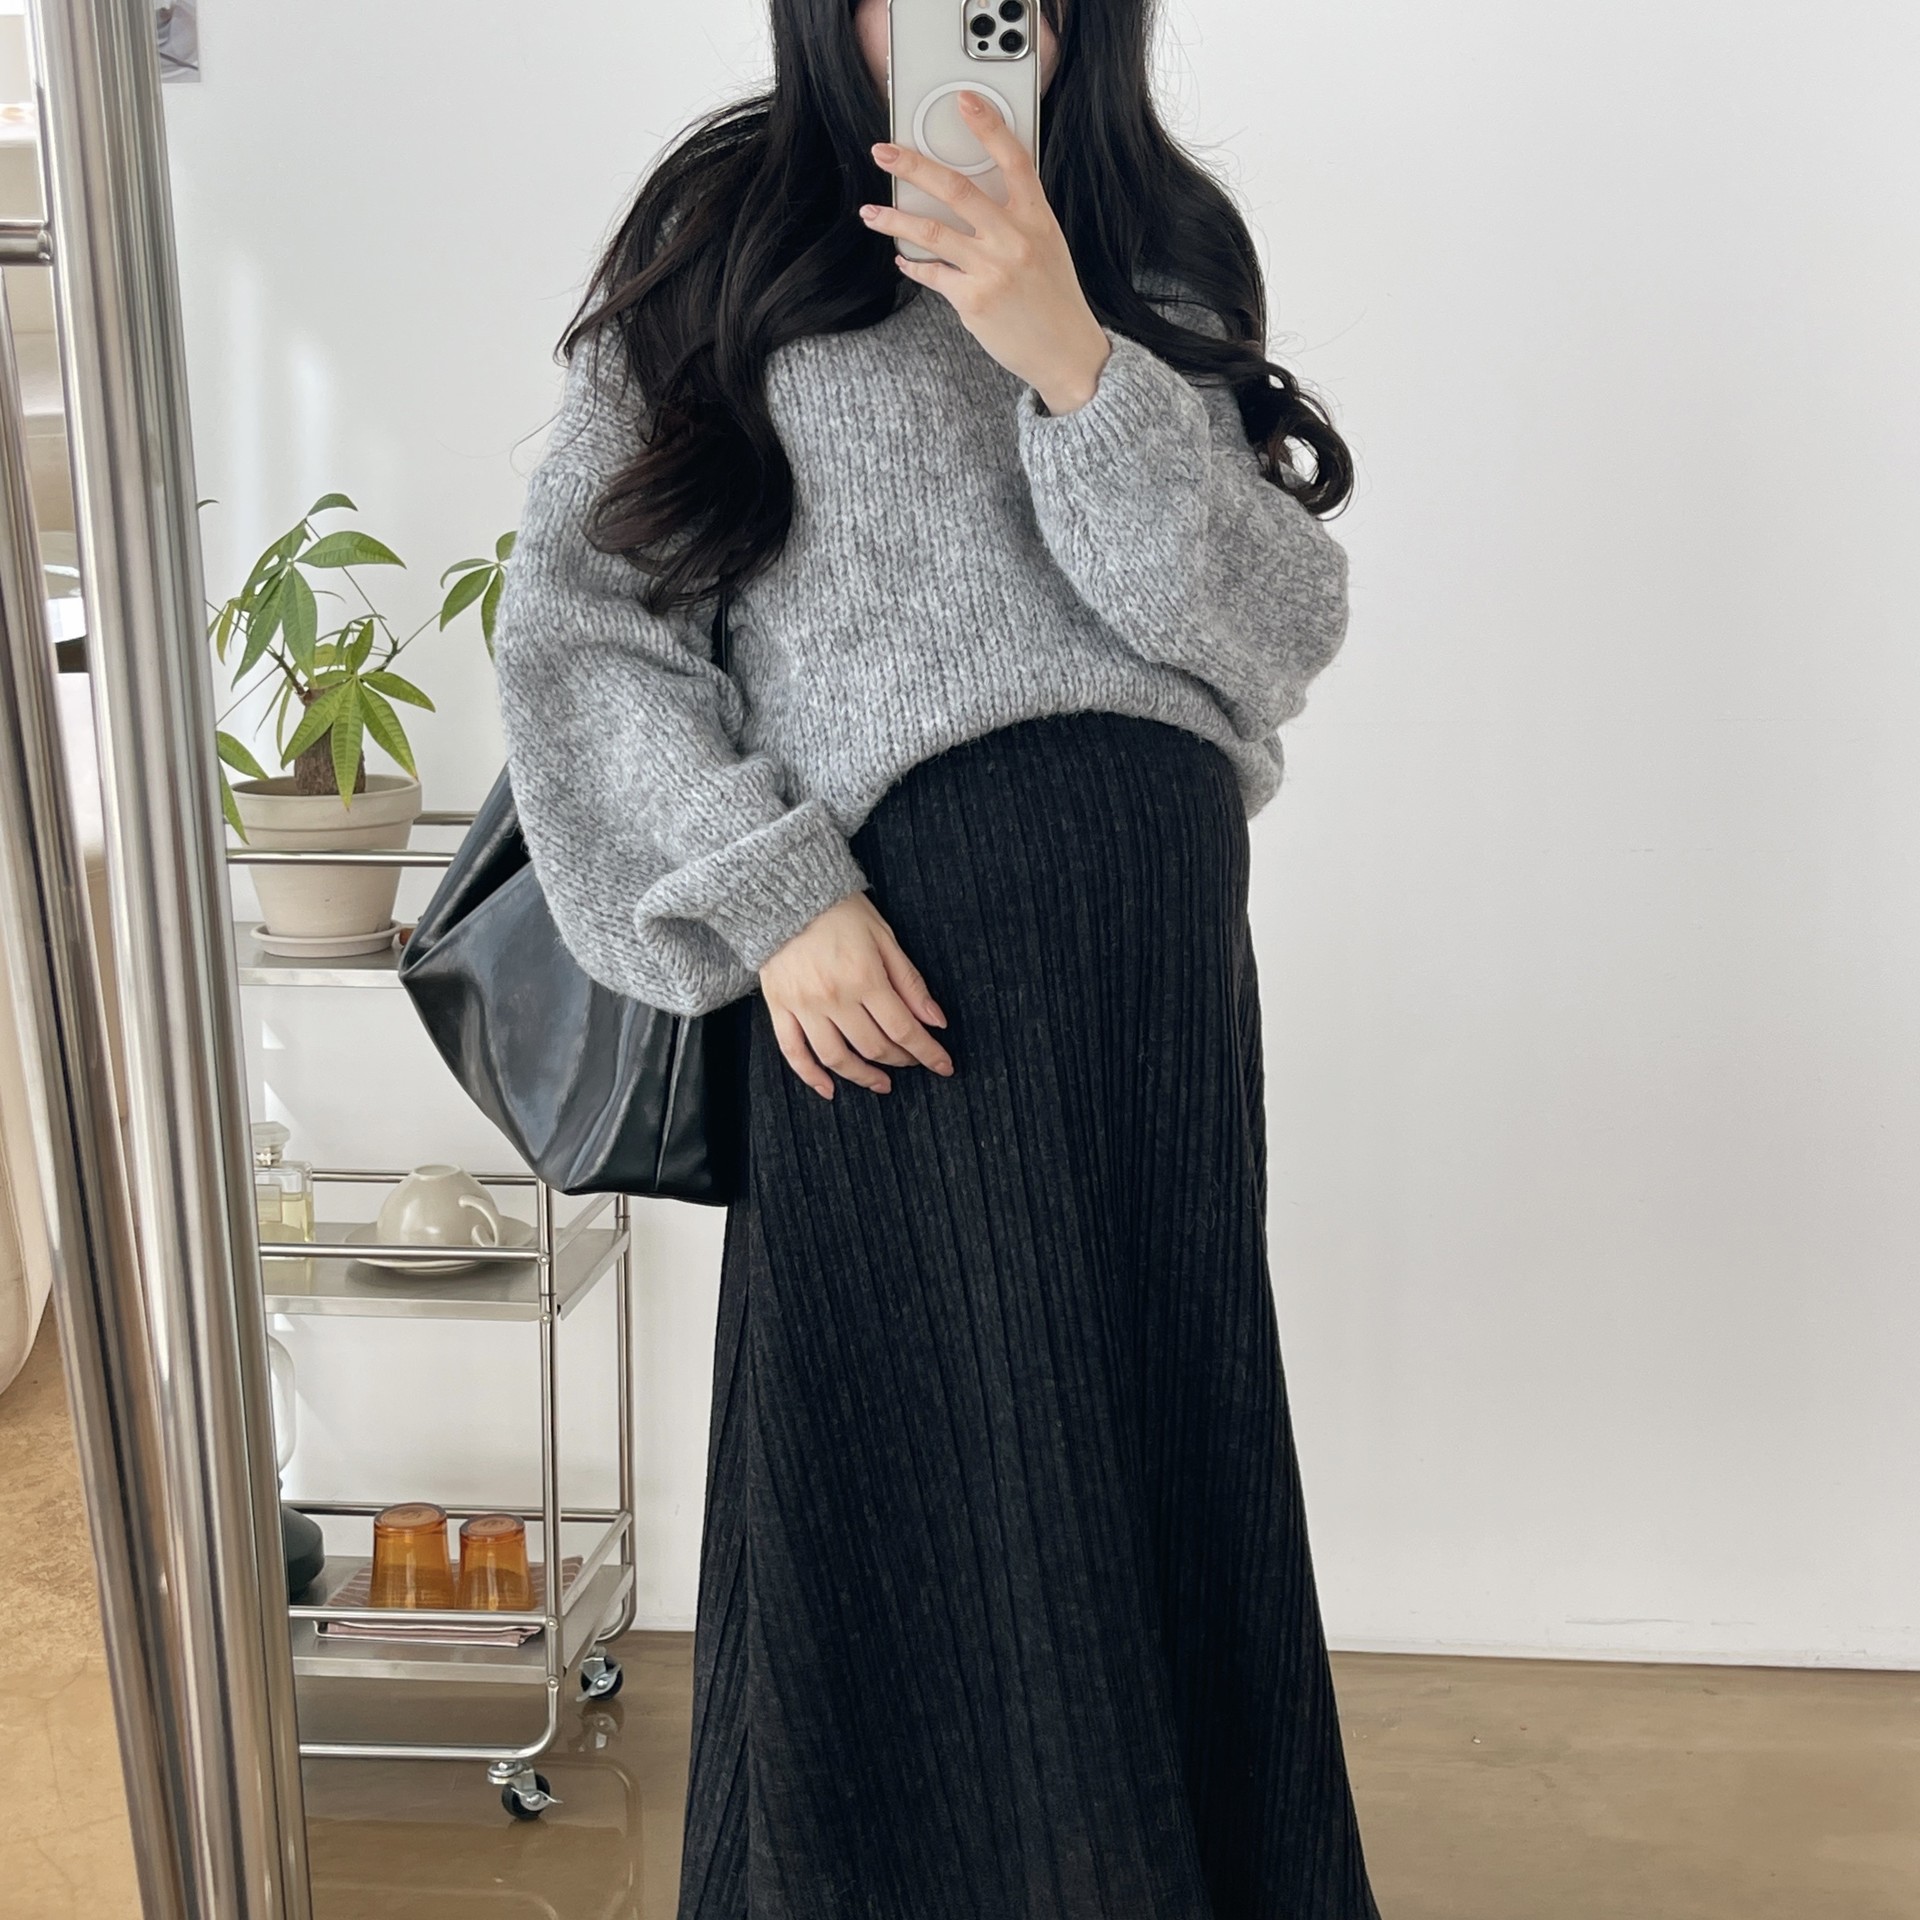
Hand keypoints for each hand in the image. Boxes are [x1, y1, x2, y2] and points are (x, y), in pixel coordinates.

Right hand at [759, 892, 954, 1099]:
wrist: (786, 891)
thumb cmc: (839, 911)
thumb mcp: (885, 937)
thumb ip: (910, 982)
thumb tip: (935, 1020)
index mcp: (865, 978)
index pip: (904, 1029)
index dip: (928, 1053)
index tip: (944, 1066)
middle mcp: (834, 997)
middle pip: (874, 1047)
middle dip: (901, 1060)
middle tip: (913, 1062)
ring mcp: (804, 1006)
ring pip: (836, 1057)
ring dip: (862, 1077)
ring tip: (881, 1083)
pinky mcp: (779, 1007)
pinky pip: (793, 1052)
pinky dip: (811, 1076)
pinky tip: (829, 1090)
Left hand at [860, 94, 1112, 415]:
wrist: (1067, 353)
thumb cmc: (1054, 298)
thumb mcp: (1047, 246)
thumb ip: (1015, 219)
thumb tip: (970, 199)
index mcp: (1038, 218)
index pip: (1013, 160)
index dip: (988, 126)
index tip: (965, 100)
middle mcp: (1015, 239)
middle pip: (957, 188)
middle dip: (913, 165)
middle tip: (883, 151)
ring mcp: (993, 269)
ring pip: (932, 231)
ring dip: (894, 219)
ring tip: (870, 213)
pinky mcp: (974, 300)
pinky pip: (932, 274)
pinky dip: (914, 265)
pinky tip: (903, 259)